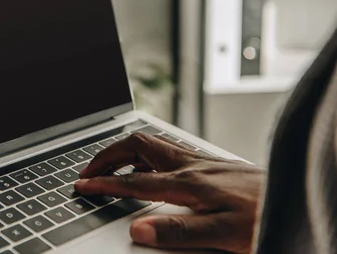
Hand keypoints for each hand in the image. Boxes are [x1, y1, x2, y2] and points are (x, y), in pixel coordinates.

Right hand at [74, 132, 264, 252]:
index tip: (82, 186)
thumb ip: (178, 231)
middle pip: (137, 146)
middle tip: (90, 171)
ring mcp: (200, 160)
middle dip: (108, 156)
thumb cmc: (264, 215)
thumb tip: (138, 230)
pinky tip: (150, 166)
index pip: (134, 181)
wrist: (296, 195)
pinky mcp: (210, 163)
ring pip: (152, 144)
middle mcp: (191, 165)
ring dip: (125, 152)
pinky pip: (167, 150)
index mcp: (188, 182)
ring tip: (111, 166)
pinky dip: (146, 154)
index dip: (103, 184)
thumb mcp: (223, 233)